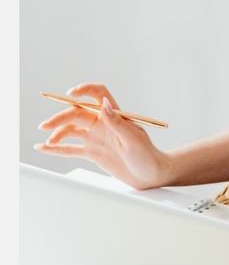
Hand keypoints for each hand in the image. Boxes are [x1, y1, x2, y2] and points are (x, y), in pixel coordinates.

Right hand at [35, 83, 169, 189]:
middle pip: (77, 113)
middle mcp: (103, 124)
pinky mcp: (92, 152)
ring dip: (58, 133)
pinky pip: (71, 149)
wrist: (149, 174)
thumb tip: (103, 104)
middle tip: (46, 126)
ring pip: (71, 130)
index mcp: (114, 115)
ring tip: (48, 141)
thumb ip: (116, 122)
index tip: (70, 94)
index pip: (98, 94)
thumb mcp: (133, 138)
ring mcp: (96, 137)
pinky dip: (56, 149)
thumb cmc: (146, 154)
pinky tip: (42, 147)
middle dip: (60, 117)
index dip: (84, 90)